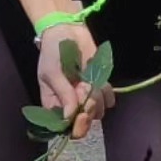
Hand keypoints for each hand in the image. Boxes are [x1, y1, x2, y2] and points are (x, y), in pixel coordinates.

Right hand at [37, 23, 114, 139]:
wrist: (66, 31)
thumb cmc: (52, 53)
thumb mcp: (51, 73)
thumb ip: (62, 94)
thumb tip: (69, 117)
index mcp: (54, 106)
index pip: (66, 128)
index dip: (75, 125)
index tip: (80, 113)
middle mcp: (71, 106)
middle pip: (84, 123)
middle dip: (87, 107)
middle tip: (82, 88)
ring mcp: (86, 98)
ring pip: (98, 111)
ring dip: (95, 96)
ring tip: (85, 78)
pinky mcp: (99, 87)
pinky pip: (109, 99)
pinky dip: (106, 91)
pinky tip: (98, 80)